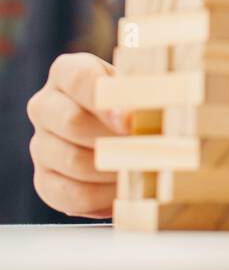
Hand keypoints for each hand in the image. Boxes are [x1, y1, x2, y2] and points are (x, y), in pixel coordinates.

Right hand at [26, 52, 131, 218]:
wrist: (127, 135)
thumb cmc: (138, 102)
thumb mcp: (142, 86)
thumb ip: (144, 91)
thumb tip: (146, 113)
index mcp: (67, 72)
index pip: (79, 79)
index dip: (106, 101)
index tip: (131, 121)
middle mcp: (45, 105)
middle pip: (72, 122)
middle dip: (114, 139)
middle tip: (146, 149)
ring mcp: (40, 144)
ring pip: (73, 160)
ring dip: (113, 169)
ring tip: (144, 169)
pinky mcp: (44, 180)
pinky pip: (70, 194)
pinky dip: (103, 197)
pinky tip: (125, 190)